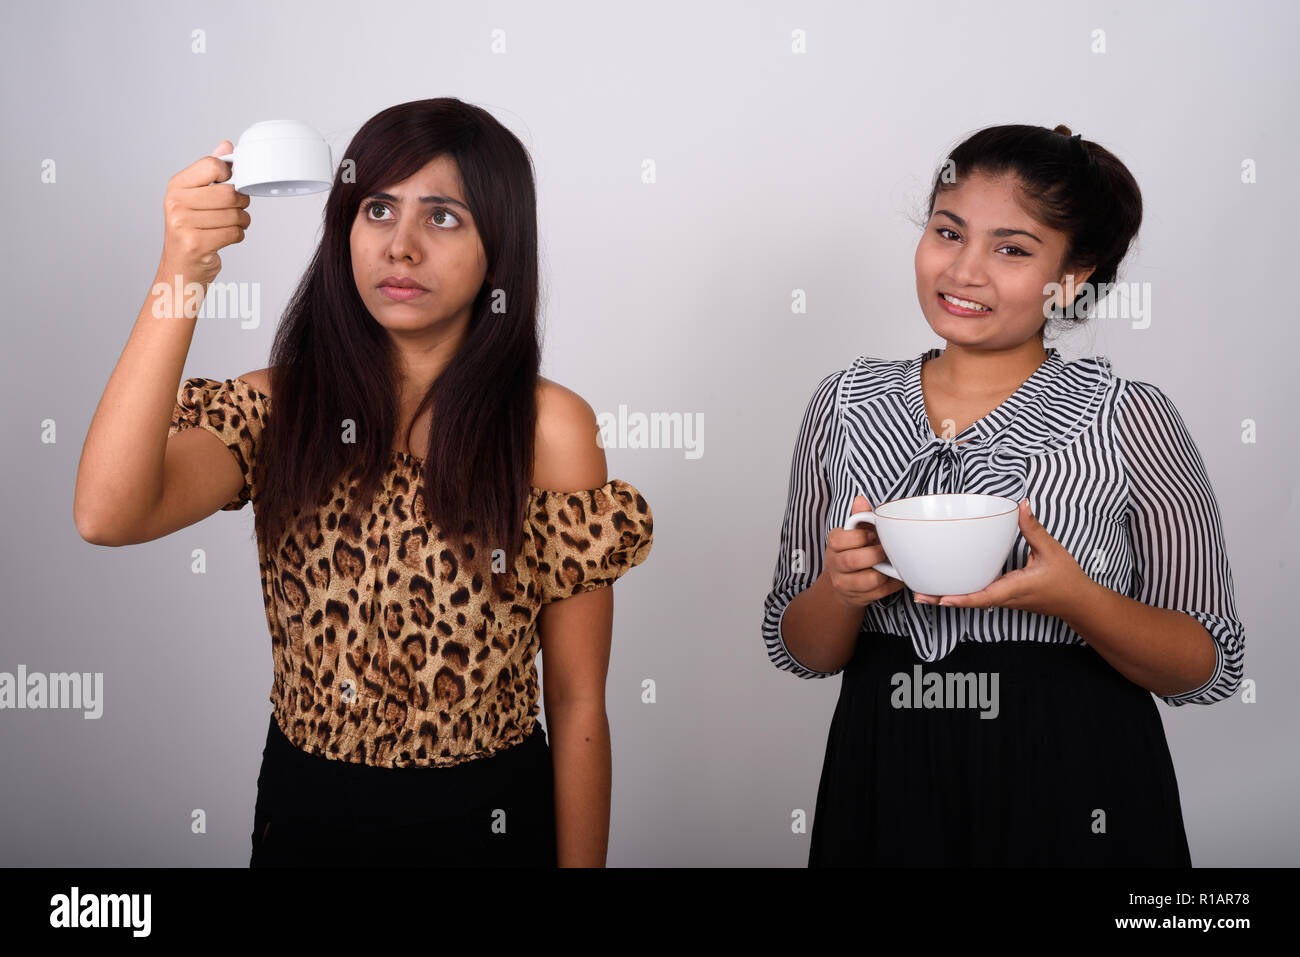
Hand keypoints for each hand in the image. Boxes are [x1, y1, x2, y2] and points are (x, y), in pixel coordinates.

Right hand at [158, 140, 251, 286]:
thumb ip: (211, 172)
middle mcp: (176, 203)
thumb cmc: (192, 232)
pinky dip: (238, 236)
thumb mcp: (196, 198)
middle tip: (237, 209)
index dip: (231, 175)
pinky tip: (226, 237)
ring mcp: (183, 224)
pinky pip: (234, 233)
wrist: (180, 270)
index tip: (229, 184)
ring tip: (230, 225)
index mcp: (176, 186)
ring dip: (241, 222)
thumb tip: (226, 146)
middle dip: (241, 203)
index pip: (213, 165)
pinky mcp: (195, 244)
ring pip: (235, 214)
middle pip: (230, 193)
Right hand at [823, 494, 906, 609]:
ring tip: (893, 563)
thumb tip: (860, 500)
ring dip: (885, 571)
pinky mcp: (858, 598)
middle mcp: (834, 564)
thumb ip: (859, 517)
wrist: (845, 583)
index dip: (860, 537)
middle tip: (886, 550)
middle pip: (852, 561)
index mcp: (833, 544)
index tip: (873, 535)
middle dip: (875, 554)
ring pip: (868, 580)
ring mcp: (844, 584)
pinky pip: (880, 593)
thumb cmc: (855, 550)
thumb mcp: (855, 532)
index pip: (839, 540)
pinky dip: (893, 584)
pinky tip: (896, 576)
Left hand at [912, 498, 1094, 617]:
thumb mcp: (1051, 551)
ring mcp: (1003, 600)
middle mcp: (1005, 598)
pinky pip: (978, 596)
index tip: (941, 598)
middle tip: (917, 594)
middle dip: (943, 599)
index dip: (961, 598)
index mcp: (1015, 588)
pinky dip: (960, 593)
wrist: (1077, 602)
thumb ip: (1033, 528)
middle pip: (969, 601)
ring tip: (922, 592)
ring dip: (948, 597)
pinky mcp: (1003, 597)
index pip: (984, 596)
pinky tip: (945, 587)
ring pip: (971, 600)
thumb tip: (1021, 505)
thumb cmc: (1066, 579)